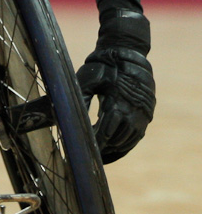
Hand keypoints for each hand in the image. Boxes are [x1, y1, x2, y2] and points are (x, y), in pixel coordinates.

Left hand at [77, 11, 154, 163]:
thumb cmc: (103, 67)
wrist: (127, 56)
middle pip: (117, 140)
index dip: (95, 143)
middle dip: (103, 149)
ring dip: (114, 150)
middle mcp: (134, 112)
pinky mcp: (145, 115)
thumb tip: (67, 117)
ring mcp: (142, 115)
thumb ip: (81, 99)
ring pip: (128, 141)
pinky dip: (125, 145)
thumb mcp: (89, 79)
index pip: (105, 132)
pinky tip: (113, 150)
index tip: (82, 149)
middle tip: (87, 157)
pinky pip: (136, 137)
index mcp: (118, 103)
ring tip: (99, 157)